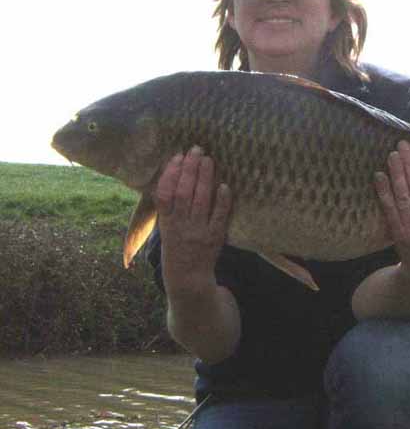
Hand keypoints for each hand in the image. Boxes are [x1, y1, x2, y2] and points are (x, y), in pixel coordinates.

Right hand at [153, 146, 231, 297]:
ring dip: (205, 178)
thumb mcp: (165, 228)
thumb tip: (174, 175)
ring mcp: (198, 232)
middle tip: (196, 150)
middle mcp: (180, 226)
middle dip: (190, 170)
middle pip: (184, 193)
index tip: (177, 157)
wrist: (188, 278)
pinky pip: (219, 217)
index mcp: (166, 222)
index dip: (170, 174)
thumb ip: (168, 207)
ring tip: (208, 160)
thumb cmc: (176, 248)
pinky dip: (222, 201)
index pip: (164, 194)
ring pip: (200, 201)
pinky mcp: (214, 237)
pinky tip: (225, 185)